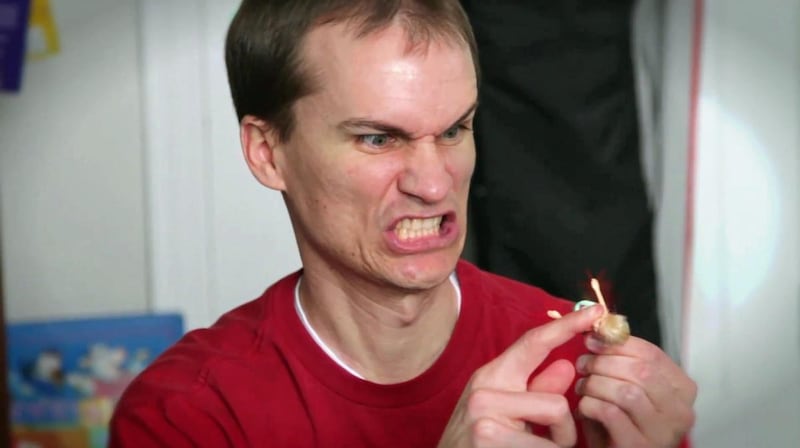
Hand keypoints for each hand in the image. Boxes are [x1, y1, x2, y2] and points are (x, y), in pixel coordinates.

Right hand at [437, 305, 603, 446]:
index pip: (533, 343)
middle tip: (550, 444)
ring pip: (555, 429)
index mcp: (490, 376)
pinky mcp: (488, 440)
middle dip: (565, 431)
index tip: (596, 312)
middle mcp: (484, 390)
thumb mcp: (502, 413)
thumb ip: (534, 392)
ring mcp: (484, 419)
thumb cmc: (475, 446)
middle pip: (558, 403)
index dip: (566, 326)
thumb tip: (565, 366)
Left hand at [575, 335, 696, 447]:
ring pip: (627, 391)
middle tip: (583, 364)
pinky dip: (591, 404)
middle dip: (603, 362)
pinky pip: (611, 413)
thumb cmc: (621, 420)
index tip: (592, 339)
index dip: (617, 342)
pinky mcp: (640, 447)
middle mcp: (681, 412)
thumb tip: (600, 328)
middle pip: (640, 370)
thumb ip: (623, 358)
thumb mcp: (628, 384)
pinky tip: (583, 407)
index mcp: (682, 388)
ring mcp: (663, 432)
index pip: (652, 353)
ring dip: (596, 384)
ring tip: (582, 387)